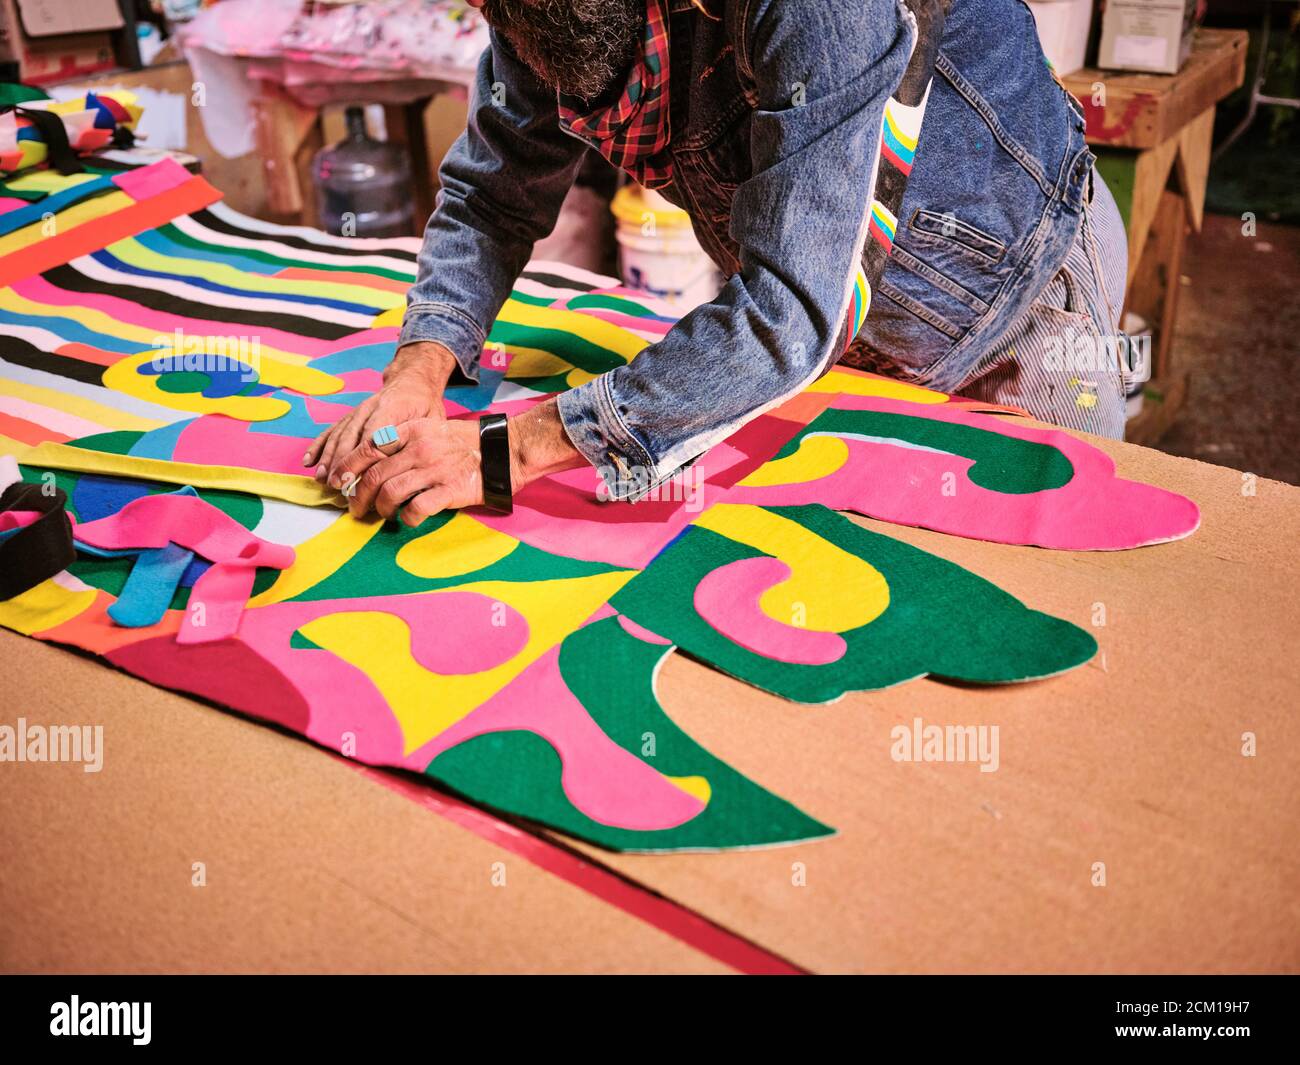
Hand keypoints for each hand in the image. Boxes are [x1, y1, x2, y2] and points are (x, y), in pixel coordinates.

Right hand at [302, 341, 457, 487]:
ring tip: (322, 479)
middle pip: (352, 437)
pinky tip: (309, 461)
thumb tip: (412, 468)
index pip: (375, 436)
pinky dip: (318, 445)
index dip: (364, 459)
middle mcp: (370, 408)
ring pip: (339, 435)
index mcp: (393, 409)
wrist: (412, 381)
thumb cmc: (425, 406)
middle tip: (337, 486)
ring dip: (329, 458)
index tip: (356, 478)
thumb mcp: (433, 419)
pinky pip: (331, 430)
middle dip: (343, 463)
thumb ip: (421, 439)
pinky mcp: (350, 416)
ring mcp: (357, 411)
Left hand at [337, 398, 589, 525]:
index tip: (339, 481)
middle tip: (356, 508)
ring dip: (380, 508)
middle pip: (374, 475)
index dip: (348, 467)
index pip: (369, 447)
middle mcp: (420, 448)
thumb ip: (402, 441)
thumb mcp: (430, 428)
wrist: (503, 451)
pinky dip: (407, 517)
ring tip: (381, 514)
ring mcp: (434, 469)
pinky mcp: (449, 491)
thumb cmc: (464, 442)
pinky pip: (416, 508)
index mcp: (413, 430)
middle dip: (359, 496)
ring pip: (390, 492)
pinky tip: (408, 518)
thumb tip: (369, 464)